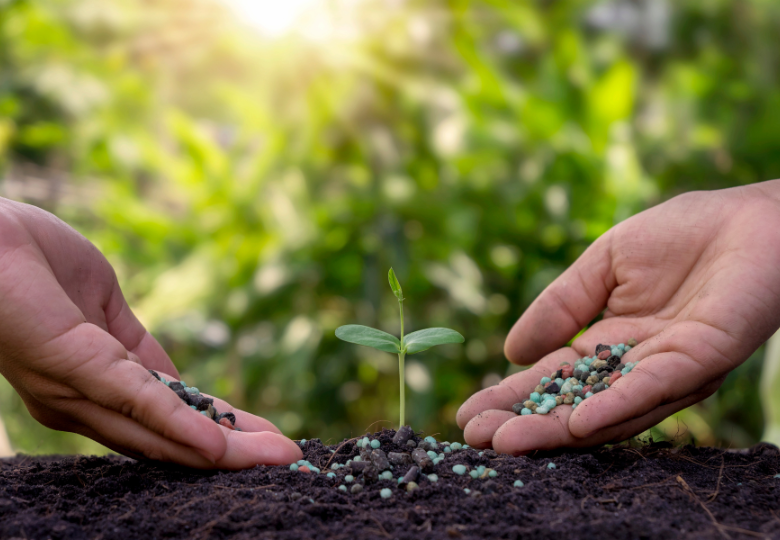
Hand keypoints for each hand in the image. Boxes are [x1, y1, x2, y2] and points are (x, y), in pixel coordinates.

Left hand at [0, 198, 301, 467]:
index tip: (264, 441)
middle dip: (232, 452)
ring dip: (223, 451)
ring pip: (160, 433)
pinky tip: (221, 446)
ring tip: (277, 458)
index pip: (166, 416)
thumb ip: (136, 348)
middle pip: (169, 438)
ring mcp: (78, 391)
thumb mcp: (102, 305)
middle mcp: (84, 402)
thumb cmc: (24, 256)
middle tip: (289, 461)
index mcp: (93, 382)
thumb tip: (177, 383)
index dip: (218, 429)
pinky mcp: (74, 369)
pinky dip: (182, 428)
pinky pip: (138, 403)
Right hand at [457, 181, 779, 453]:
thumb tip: (511, 350)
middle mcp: (636, 367)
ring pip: (605, 410)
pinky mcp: (699, 361)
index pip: (554, 377)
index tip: (468, 413)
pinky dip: (613, 407)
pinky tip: (575, 423)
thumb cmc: (682, 235)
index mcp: (611, 342)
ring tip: (507, 440)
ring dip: (556, 429)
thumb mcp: (604, 263)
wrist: (752, 218)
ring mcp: (667, 370)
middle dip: (525, 423)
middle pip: (572, 404)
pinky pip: (651, 389)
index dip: (512, 395)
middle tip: (476, 439)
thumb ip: (561, 304)